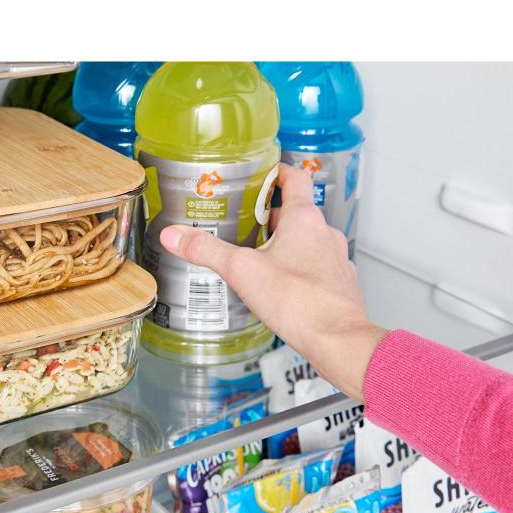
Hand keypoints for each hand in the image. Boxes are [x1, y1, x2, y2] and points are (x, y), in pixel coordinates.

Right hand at [159, 164, 387, 401]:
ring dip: (284, 245)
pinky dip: (298, 270)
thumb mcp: (242, 271)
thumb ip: (206, 251)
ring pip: (306, 241)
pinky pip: (316, 268)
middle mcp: (324, 234)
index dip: (276, 172)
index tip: (259, 174)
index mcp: (303, 219)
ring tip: (256, 258)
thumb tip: (175, 235)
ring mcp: (335, 260)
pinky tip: (279, 288)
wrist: (338, 340)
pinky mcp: (338, 285)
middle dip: (268, 217)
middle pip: (295, 213)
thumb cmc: (299, 303)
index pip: (294, 178)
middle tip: (242, 223)